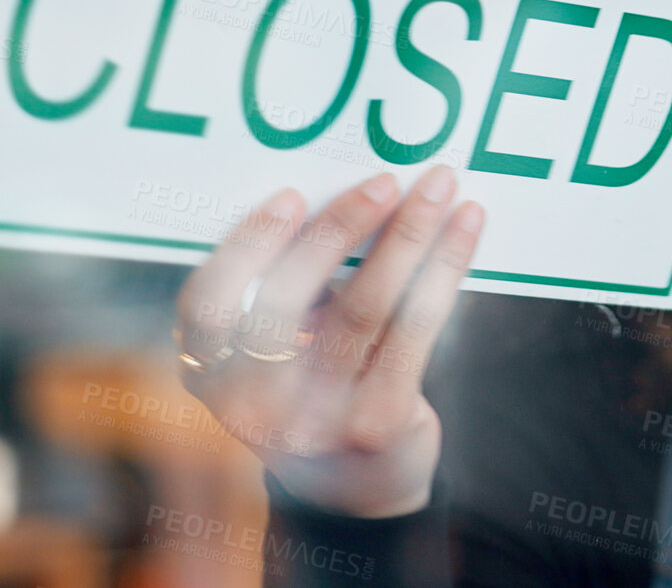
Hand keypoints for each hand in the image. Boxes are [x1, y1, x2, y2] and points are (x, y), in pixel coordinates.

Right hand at [173, 166, 483, 517]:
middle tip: (385, 180)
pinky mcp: (378, 423)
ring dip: (409, 235)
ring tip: (439, 187)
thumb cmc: (319, 393)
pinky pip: (416, 327)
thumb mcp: (279, 354)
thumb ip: (287, 291)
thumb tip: (345, 195)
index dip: (247, 246)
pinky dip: (445, 267)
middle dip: (341, 226)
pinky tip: (466, 227)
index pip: (205, 306)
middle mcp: (252, 404)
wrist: (360, 492)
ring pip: (364, 306)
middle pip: (290, 299)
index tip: (292, 195)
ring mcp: (316, 419)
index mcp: (213, 377)